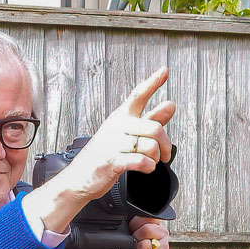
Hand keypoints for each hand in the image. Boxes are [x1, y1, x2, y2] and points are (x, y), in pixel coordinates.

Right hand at [24, 68, 175, 232]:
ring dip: (155, 157)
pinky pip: (139, 161)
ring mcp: (113, 144)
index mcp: (121, 116)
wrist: (79, 177)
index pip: (138, 95)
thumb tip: (170, 105)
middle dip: (166, 144)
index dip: (153, 82)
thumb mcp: (126, 133)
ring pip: (149, 146)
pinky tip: (146, 168)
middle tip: (165, 154)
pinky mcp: (112, 161)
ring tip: (151, 162)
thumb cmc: (104, 154)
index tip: (165, 71)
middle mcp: (117, 126)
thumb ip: (150, 119)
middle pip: (154, 128)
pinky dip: (148, 166)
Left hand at [111, 217, 168, 248]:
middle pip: (146, 217)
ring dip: (137, 239)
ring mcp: (162, 238)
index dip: (134, 219)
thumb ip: (129, 225)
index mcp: (148, 222)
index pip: (145, 210)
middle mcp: (157, 228)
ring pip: (148, 229)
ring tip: (135, 248)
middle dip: (134, 228)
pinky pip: (152, 244)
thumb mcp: (125, 237)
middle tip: (132, 241)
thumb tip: (128, 218)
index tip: (129, 230)